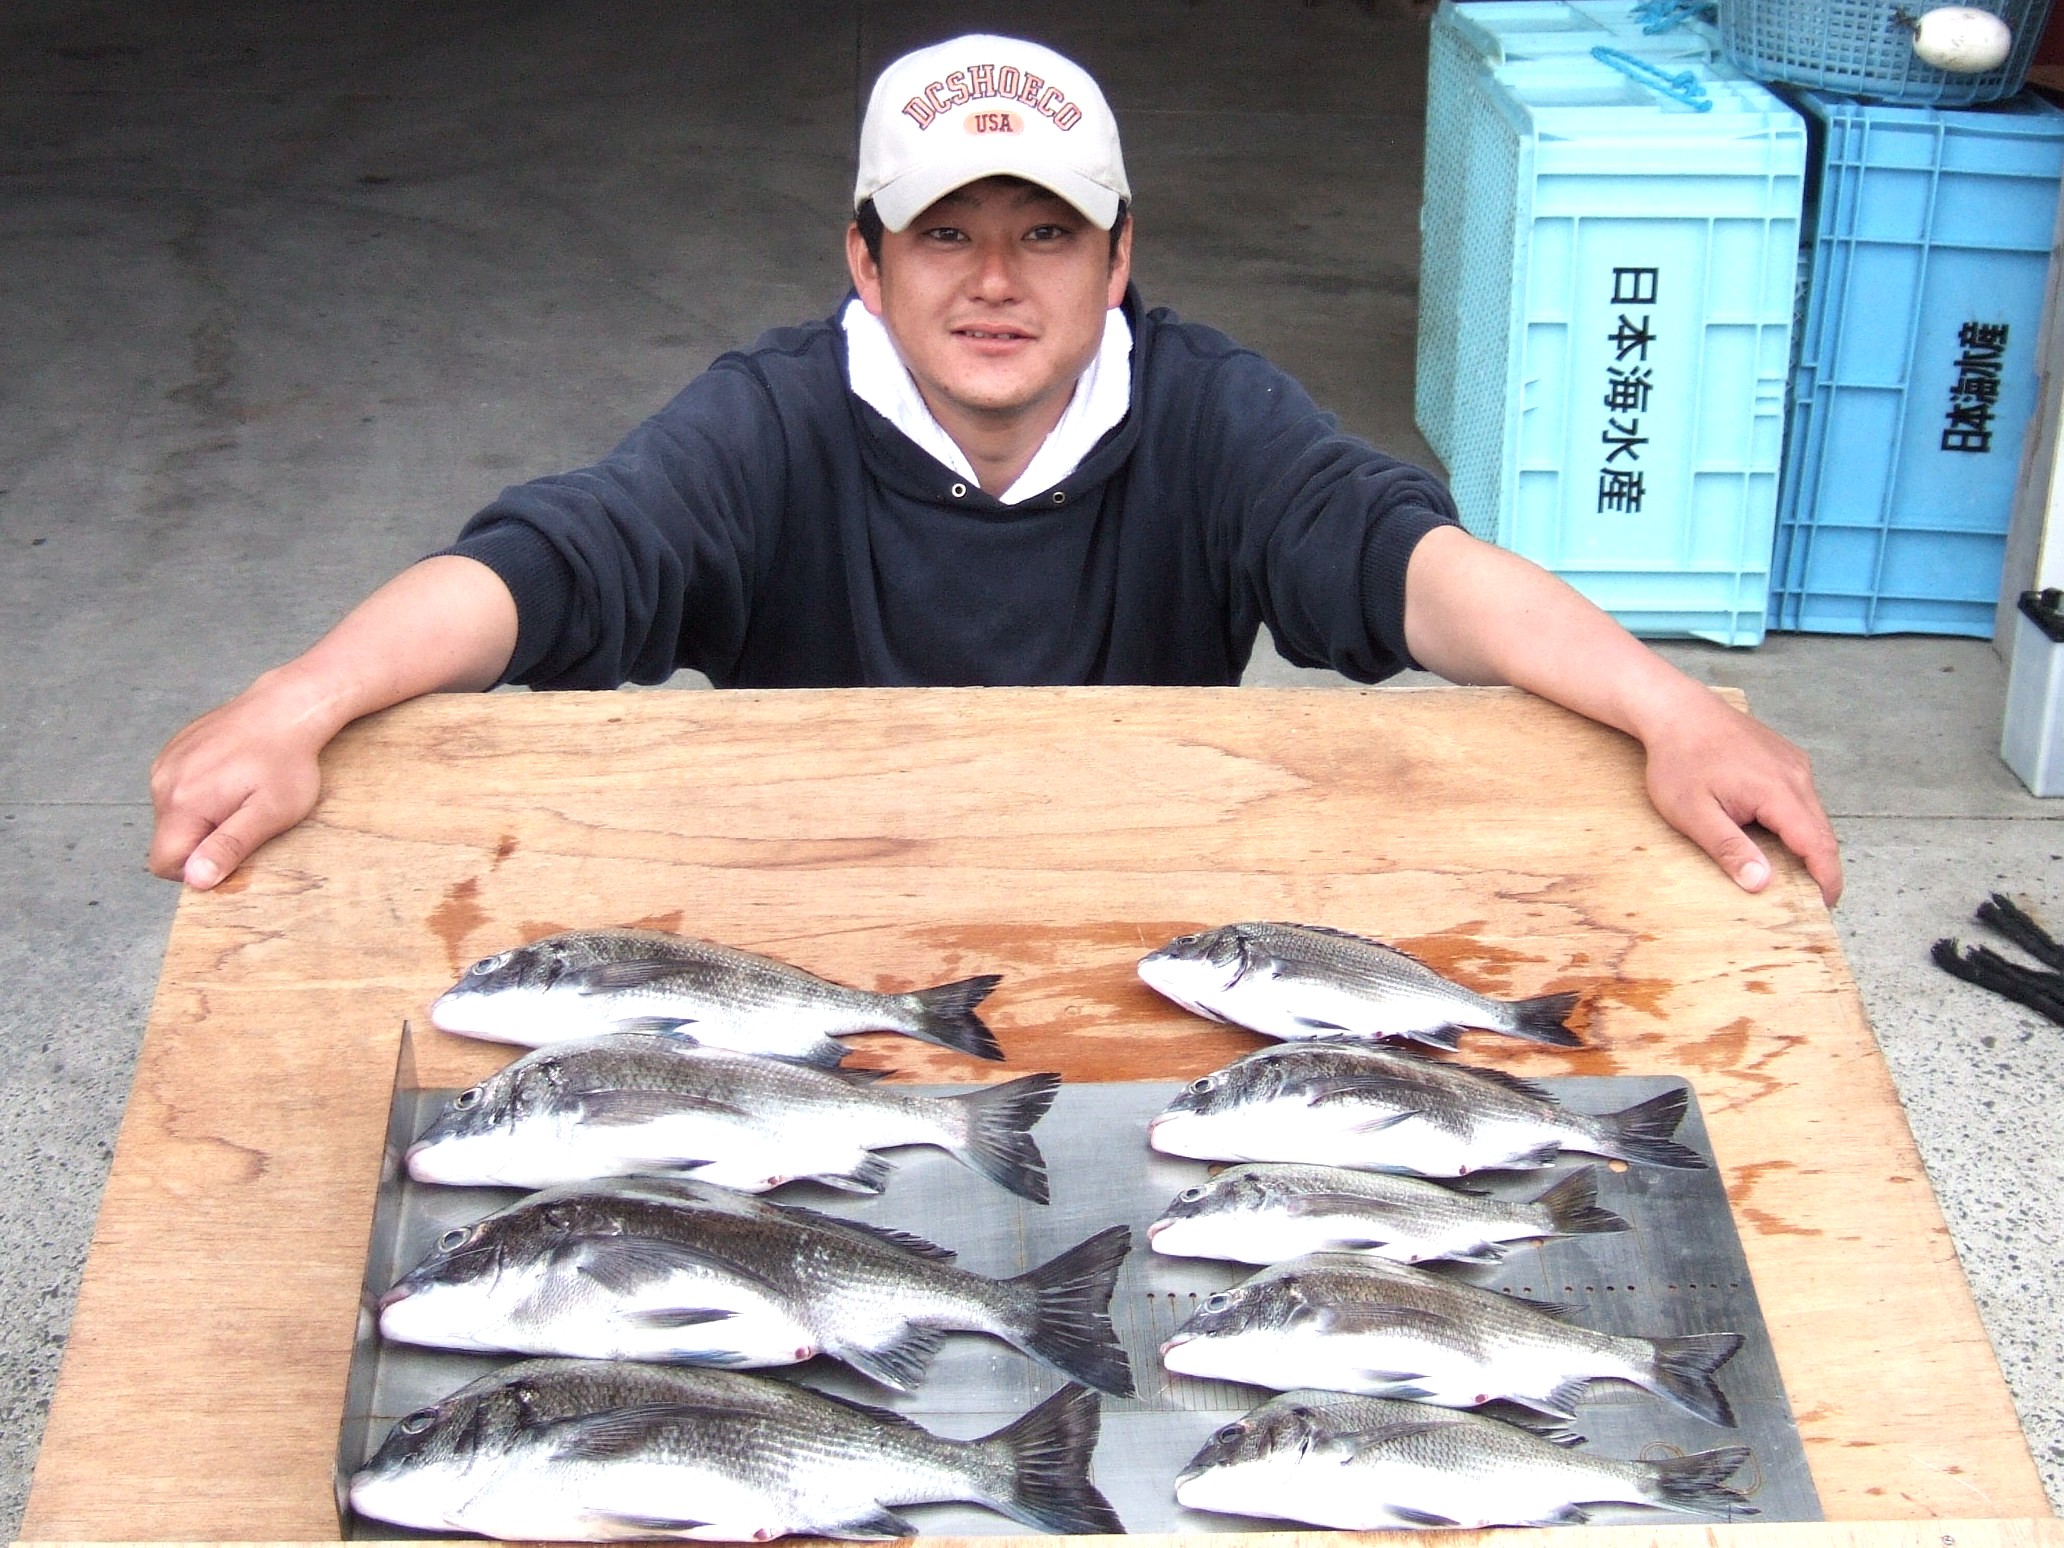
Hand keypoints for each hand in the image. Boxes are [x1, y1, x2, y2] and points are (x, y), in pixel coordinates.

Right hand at [148, 672, 333, 888]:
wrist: (286, 708)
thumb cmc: (286, 762)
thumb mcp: (269, 813)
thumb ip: (229, 847)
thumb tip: (196, 879)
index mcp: (182, 803)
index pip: (164, 863)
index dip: (197, 870)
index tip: (231, 851)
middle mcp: (163, 782)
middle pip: (168, 839)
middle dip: (202, 841)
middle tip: (243, 818)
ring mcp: (165, 763)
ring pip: (172, 814)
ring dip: (202, 817)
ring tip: (240, 794)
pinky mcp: (173, 751)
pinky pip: (176, 788)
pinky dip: (199, 793)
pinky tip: (231, 777)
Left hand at [1639, 690, 1842, 906]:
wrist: (1676, 710)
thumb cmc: (1679, 760)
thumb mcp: (1694, 813)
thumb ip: (1729, 848)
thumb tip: (1762, 882)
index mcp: (1778, 791)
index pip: (1817, 844)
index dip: (1826, 878)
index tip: (1825, 906)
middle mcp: (1796, 775)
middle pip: (1821, 832)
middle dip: (1819, 867)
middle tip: (1808, 899)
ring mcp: (1794, 764)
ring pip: (1813, 815)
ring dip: (1807, 844)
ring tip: (1793, 873)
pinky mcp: (1786, 759)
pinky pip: (1801, 798)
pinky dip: (1797, 822)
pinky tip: (1776, 835)